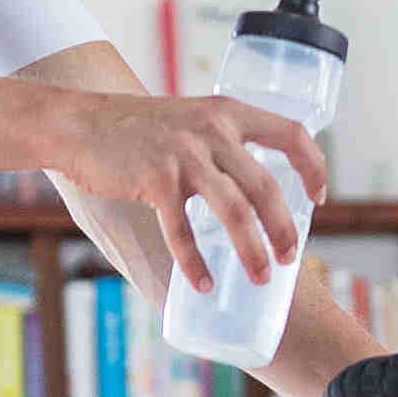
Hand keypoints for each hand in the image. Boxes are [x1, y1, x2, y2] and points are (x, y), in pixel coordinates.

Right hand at [52, 86, 324, 291]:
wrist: (80, 124)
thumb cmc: (136, 128)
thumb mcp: (190, 119)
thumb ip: (220, 142)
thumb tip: (251, 187)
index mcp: (228, 112)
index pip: (292, 134)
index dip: (313, 168)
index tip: (317, 199)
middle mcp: (212, 131)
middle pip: (267, 186)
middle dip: (284, 229)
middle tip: (289, 259)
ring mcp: (184, 156)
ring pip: (235, 211)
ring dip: (253, 250)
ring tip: (261, 278)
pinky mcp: (155, 180)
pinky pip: (183, 231)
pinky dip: (194, 263)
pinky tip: (204, 283)